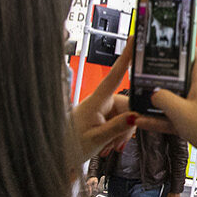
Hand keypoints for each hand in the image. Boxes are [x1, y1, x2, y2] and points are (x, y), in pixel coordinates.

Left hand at [72, 38, 173, 154]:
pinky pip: (122, 121)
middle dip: (128, 123)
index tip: (134, 42)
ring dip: (122, 131)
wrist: (61, 155)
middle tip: (117, 141)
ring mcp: (103, 109)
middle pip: (127, 104)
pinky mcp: (105, 116)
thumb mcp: (96, 140)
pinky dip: (119, 133)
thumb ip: (116, 128)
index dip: (125, 58)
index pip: (113, 76)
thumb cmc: (71, 145)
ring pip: (126, 115)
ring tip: (109, 144)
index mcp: (95, 102)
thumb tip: (135, 116)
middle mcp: (100, 102)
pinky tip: (110, 142)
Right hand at [151, 50, 196, 147]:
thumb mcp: (179, 111)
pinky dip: (163, 117)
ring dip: (161, 100)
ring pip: (177, 97)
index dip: (181, 47)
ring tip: (143, 101)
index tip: (167, 46)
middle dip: (164, 77)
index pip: (194, 53)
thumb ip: (162, 99)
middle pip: (181, 77)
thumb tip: (154, 95)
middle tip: (148, 76)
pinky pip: (178, 114)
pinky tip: (146, 121)